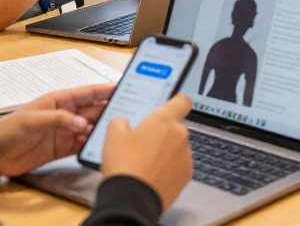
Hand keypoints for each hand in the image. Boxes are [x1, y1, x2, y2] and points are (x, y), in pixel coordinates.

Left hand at [0, 83, 114, 176]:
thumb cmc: (9, 130)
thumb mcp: (33, 120)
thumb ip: (58, 120)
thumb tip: (83, 124)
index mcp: (59, 100)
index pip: (87, 92)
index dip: (105, 89)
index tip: (124, 87)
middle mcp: (66, 114)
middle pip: (94, 110)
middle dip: (110, 110)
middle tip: (130, 112)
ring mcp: (66, 131)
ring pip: (91, 127)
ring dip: (104, 129)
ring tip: (121, 131)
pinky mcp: (64, 148)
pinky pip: (83, 144)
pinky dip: (93, 145)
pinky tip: (103, 147)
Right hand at [101, 93, 193, 210]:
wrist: (132, 199)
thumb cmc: (124, 165)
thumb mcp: (112, 137)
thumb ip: (120, 122)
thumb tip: (123, 123)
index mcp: (164, 120)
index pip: (182, 101)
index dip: (176, 103)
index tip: (171, 106)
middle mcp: (180, 134)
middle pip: (176, 127)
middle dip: (163, 133)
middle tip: (144, 144)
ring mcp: (186, 155)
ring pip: (178, 147)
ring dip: (167, 151)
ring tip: (146, 163)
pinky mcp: (187, 174)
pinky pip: (180, 165)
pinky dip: (170, 168)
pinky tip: (153, 175)